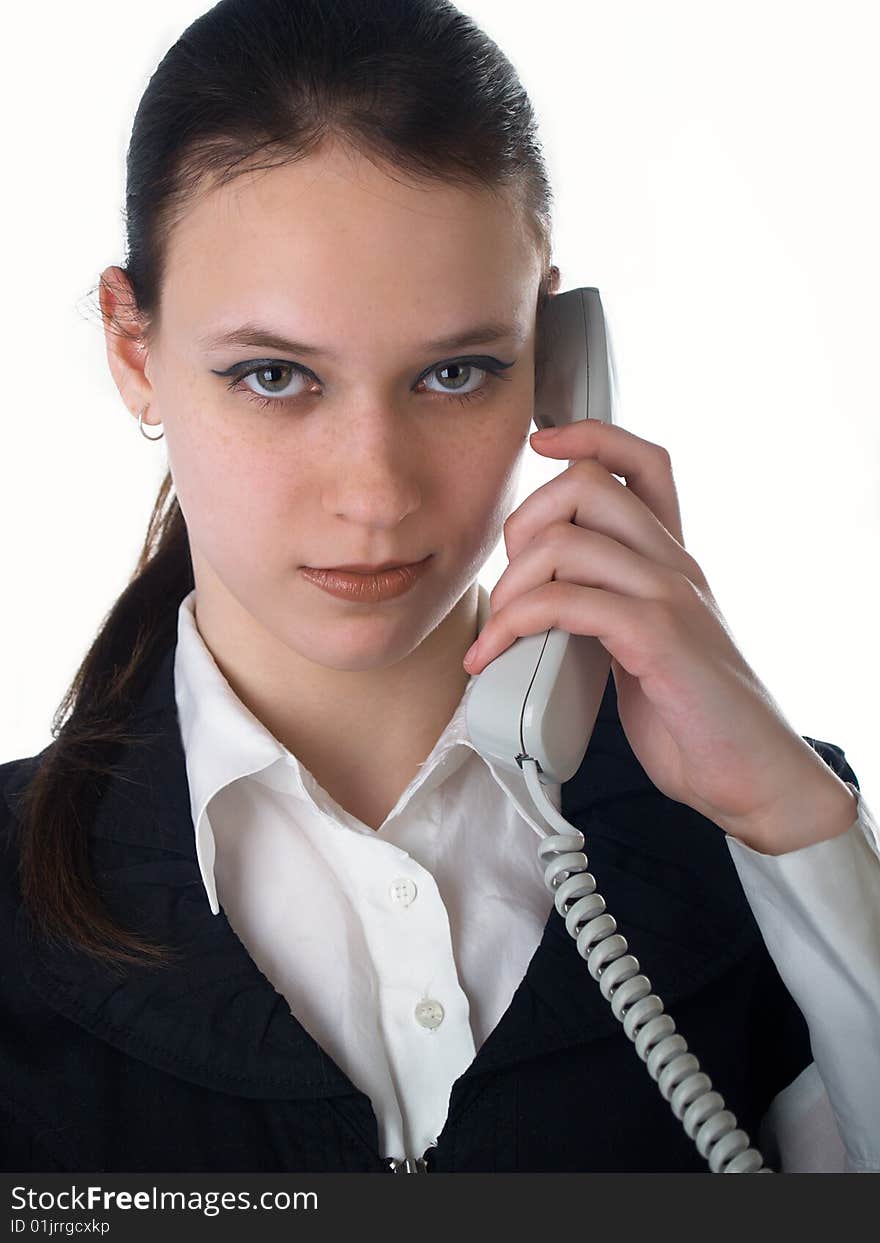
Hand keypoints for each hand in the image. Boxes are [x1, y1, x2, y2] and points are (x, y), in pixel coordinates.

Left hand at [464, 420, 852, 850]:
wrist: (751, 778)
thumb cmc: (692, 719)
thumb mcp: (644, 647)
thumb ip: (605, 611)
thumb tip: (537, 605)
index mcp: (670, 562)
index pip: (643, 464)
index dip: (590, 437)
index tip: (543, 444)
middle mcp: (673, 566)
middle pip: (588, 484)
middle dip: (523, 522)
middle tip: (508, 583)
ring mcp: (669, 598)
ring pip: (567, 543)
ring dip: (510, 588)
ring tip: (497, 635)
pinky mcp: (659, 639)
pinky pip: (567, 603)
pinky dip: (513, 626)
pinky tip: (495, 658)